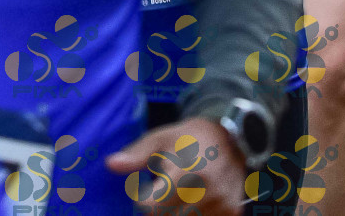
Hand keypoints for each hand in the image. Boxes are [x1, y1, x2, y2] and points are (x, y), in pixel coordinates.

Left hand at [105, 118, 247, 214]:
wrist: (233, 138)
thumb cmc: (189, 137)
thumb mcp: (160, 139)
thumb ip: (136, 155)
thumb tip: (111, 165)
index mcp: (187, 173)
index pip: (151, 208)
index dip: (144, 200)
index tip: (148, 188)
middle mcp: (206, 193)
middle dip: (161, 207)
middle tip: (168, 187)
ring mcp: (221, 205)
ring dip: (178, 211)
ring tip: (184, 190)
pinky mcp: (232, 213)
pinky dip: (196, 213)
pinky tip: (198, 198)